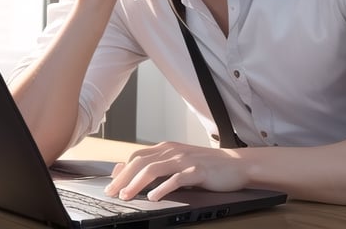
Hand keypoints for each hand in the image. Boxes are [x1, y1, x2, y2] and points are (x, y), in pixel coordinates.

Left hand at [104, 142, 247, 200]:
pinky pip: (177, 179)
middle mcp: (174, 151)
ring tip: (126, 195)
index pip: (137, 155)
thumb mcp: (180, 162)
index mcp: (168, 148)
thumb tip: (133, 173)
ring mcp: (185, 160)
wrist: (235, 163)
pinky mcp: (197, 170)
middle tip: (111, 193)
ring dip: (136, 183)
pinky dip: (163, 188)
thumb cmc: (207, 165)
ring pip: (154, 168)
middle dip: (123, 177)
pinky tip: (154, 197)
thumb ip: (159, 165)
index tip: (109, 184)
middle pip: (141, 161)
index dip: (121, 169)